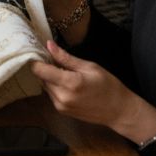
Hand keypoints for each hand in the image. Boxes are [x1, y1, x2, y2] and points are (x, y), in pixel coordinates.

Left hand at [31, 40, 155, 142]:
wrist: (119, 111)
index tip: (39, 52)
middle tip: (57, 61)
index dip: (36, 60)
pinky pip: (51, 94)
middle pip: (41, 78)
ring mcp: (60, 106)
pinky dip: (55, 87)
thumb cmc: (108, 86)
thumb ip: (66, 58)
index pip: (40, 70)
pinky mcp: (61, 111)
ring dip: (50, 78)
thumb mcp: (89, 67)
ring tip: (66, 73)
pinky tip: (68, 84)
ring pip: (45, 86)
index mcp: (70, 83)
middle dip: (46, 68)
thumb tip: (49, 45)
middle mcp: (61, 96)